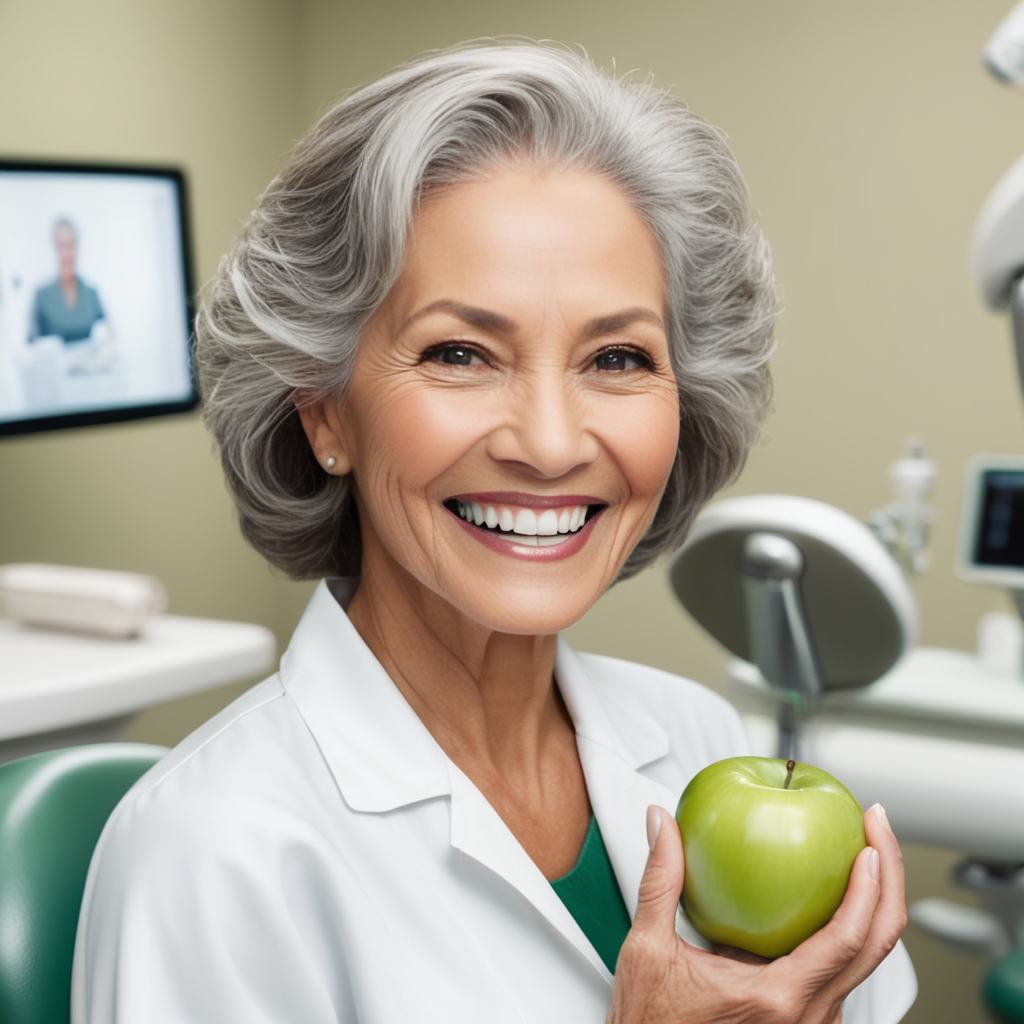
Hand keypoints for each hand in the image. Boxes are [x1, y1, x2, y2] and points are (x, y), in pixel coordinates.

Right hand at [607, 803, 905, 1023]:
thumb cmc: (653, 1023)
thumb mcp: (649, 950)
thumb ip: (661, 881)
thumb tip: (662, 825)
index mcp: (778, 999)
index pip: (848, 938)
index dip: (869, 886)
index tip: (869, 844)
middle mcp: (808, 1017)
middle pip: (876, 946)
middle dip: (888, 882)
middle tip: (877, 830)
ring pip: (865, 962)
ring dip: (872, 905)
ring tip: (864, 854)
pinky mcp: (807, 1023)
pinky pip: (843, 972)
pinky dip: (850, 927)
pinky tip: (832, 894)